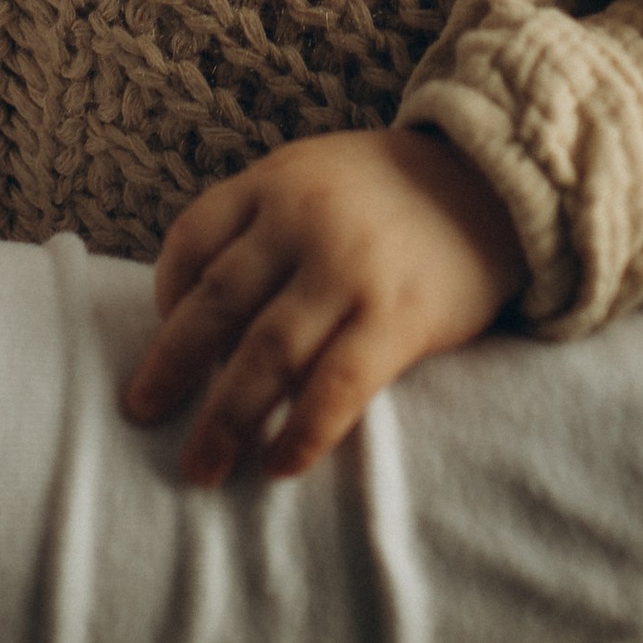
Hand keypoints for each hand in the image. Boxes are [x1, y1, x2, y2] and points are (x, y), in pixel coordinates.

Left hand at [122, 127, 526, 484]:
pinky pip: (335, 388)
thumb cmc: (394, 194)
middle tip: (141, 415)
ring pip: (265, 356)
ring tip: (203, 466)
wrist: (500, 184)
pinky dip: (300, 432)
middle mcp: (302, 223)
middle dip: (171, 368)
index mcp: (275, 183)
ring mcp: (350, 271)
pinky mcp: (399, 318)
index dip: (167, 295)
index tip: (165, 338)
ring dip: (225, 419)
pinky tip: (280, 464)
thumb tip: (198, 313)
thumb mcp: (316, 176)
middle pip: (216, 306)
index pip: (192, 240)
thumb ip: (261, 224)